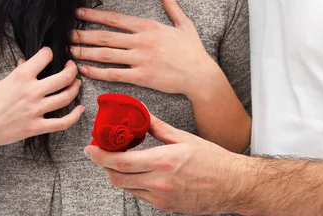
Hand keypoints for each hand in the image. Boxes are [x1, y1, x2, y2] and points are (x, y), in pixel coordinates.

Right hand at [0, 47, 84, 154]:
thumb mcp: (4, 80)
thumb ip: (20, 70)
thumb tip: (28, 60)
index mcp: (22, 76)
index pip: (46, 56)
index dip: (50, 53)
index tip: (51, 55)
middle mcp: (31, 91)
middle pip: (64, 77)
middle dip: (72, 69)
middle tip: (72, 67)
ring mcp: (35, 110)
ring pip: (66, 96)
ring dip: (75, 88)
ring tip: (76, 83)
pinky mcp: (36, 127)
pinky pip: (62, 122)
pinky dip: (75, 116)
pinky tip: (81, 109)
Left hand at [69, 0, 218, 97]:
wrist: (200, 75)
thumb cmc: (192, 50)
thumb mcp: (184, 24)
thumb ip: (172, 6)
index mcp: (149, 26)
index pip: (115, 19)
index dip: (95, 15)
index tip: (78, 13)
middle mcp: (141, 41)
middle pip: (105, 37)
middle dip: (82, 35)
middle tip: (65, 34)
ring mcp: (140, 59)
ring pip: (106, 55)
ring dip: (85, 53)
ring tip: (69, 51)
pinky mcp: (141, 77)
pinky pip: (114, 74)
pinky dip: (97, 72)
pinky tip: (84, 70)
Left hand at [84, 114, 247, 213]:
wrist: (231, 184)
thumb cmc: (212, 159)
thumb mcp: (183, 137)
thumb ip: (157, 127)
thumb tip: (141, 115)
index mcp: (162, 161)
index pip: (120, 162)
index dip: (100, 156)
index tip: (90, 148)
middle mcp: (158, 183)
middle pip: (117, 178)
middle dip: (104, 165)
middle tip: (100, 151)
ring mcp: (161, 198)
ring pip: (126, 188)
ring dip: (117, 174)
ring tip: (119, 158)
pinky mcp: (165, 206)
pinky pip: (140, 194)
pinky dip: (133, 182)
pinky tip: (138, 170)